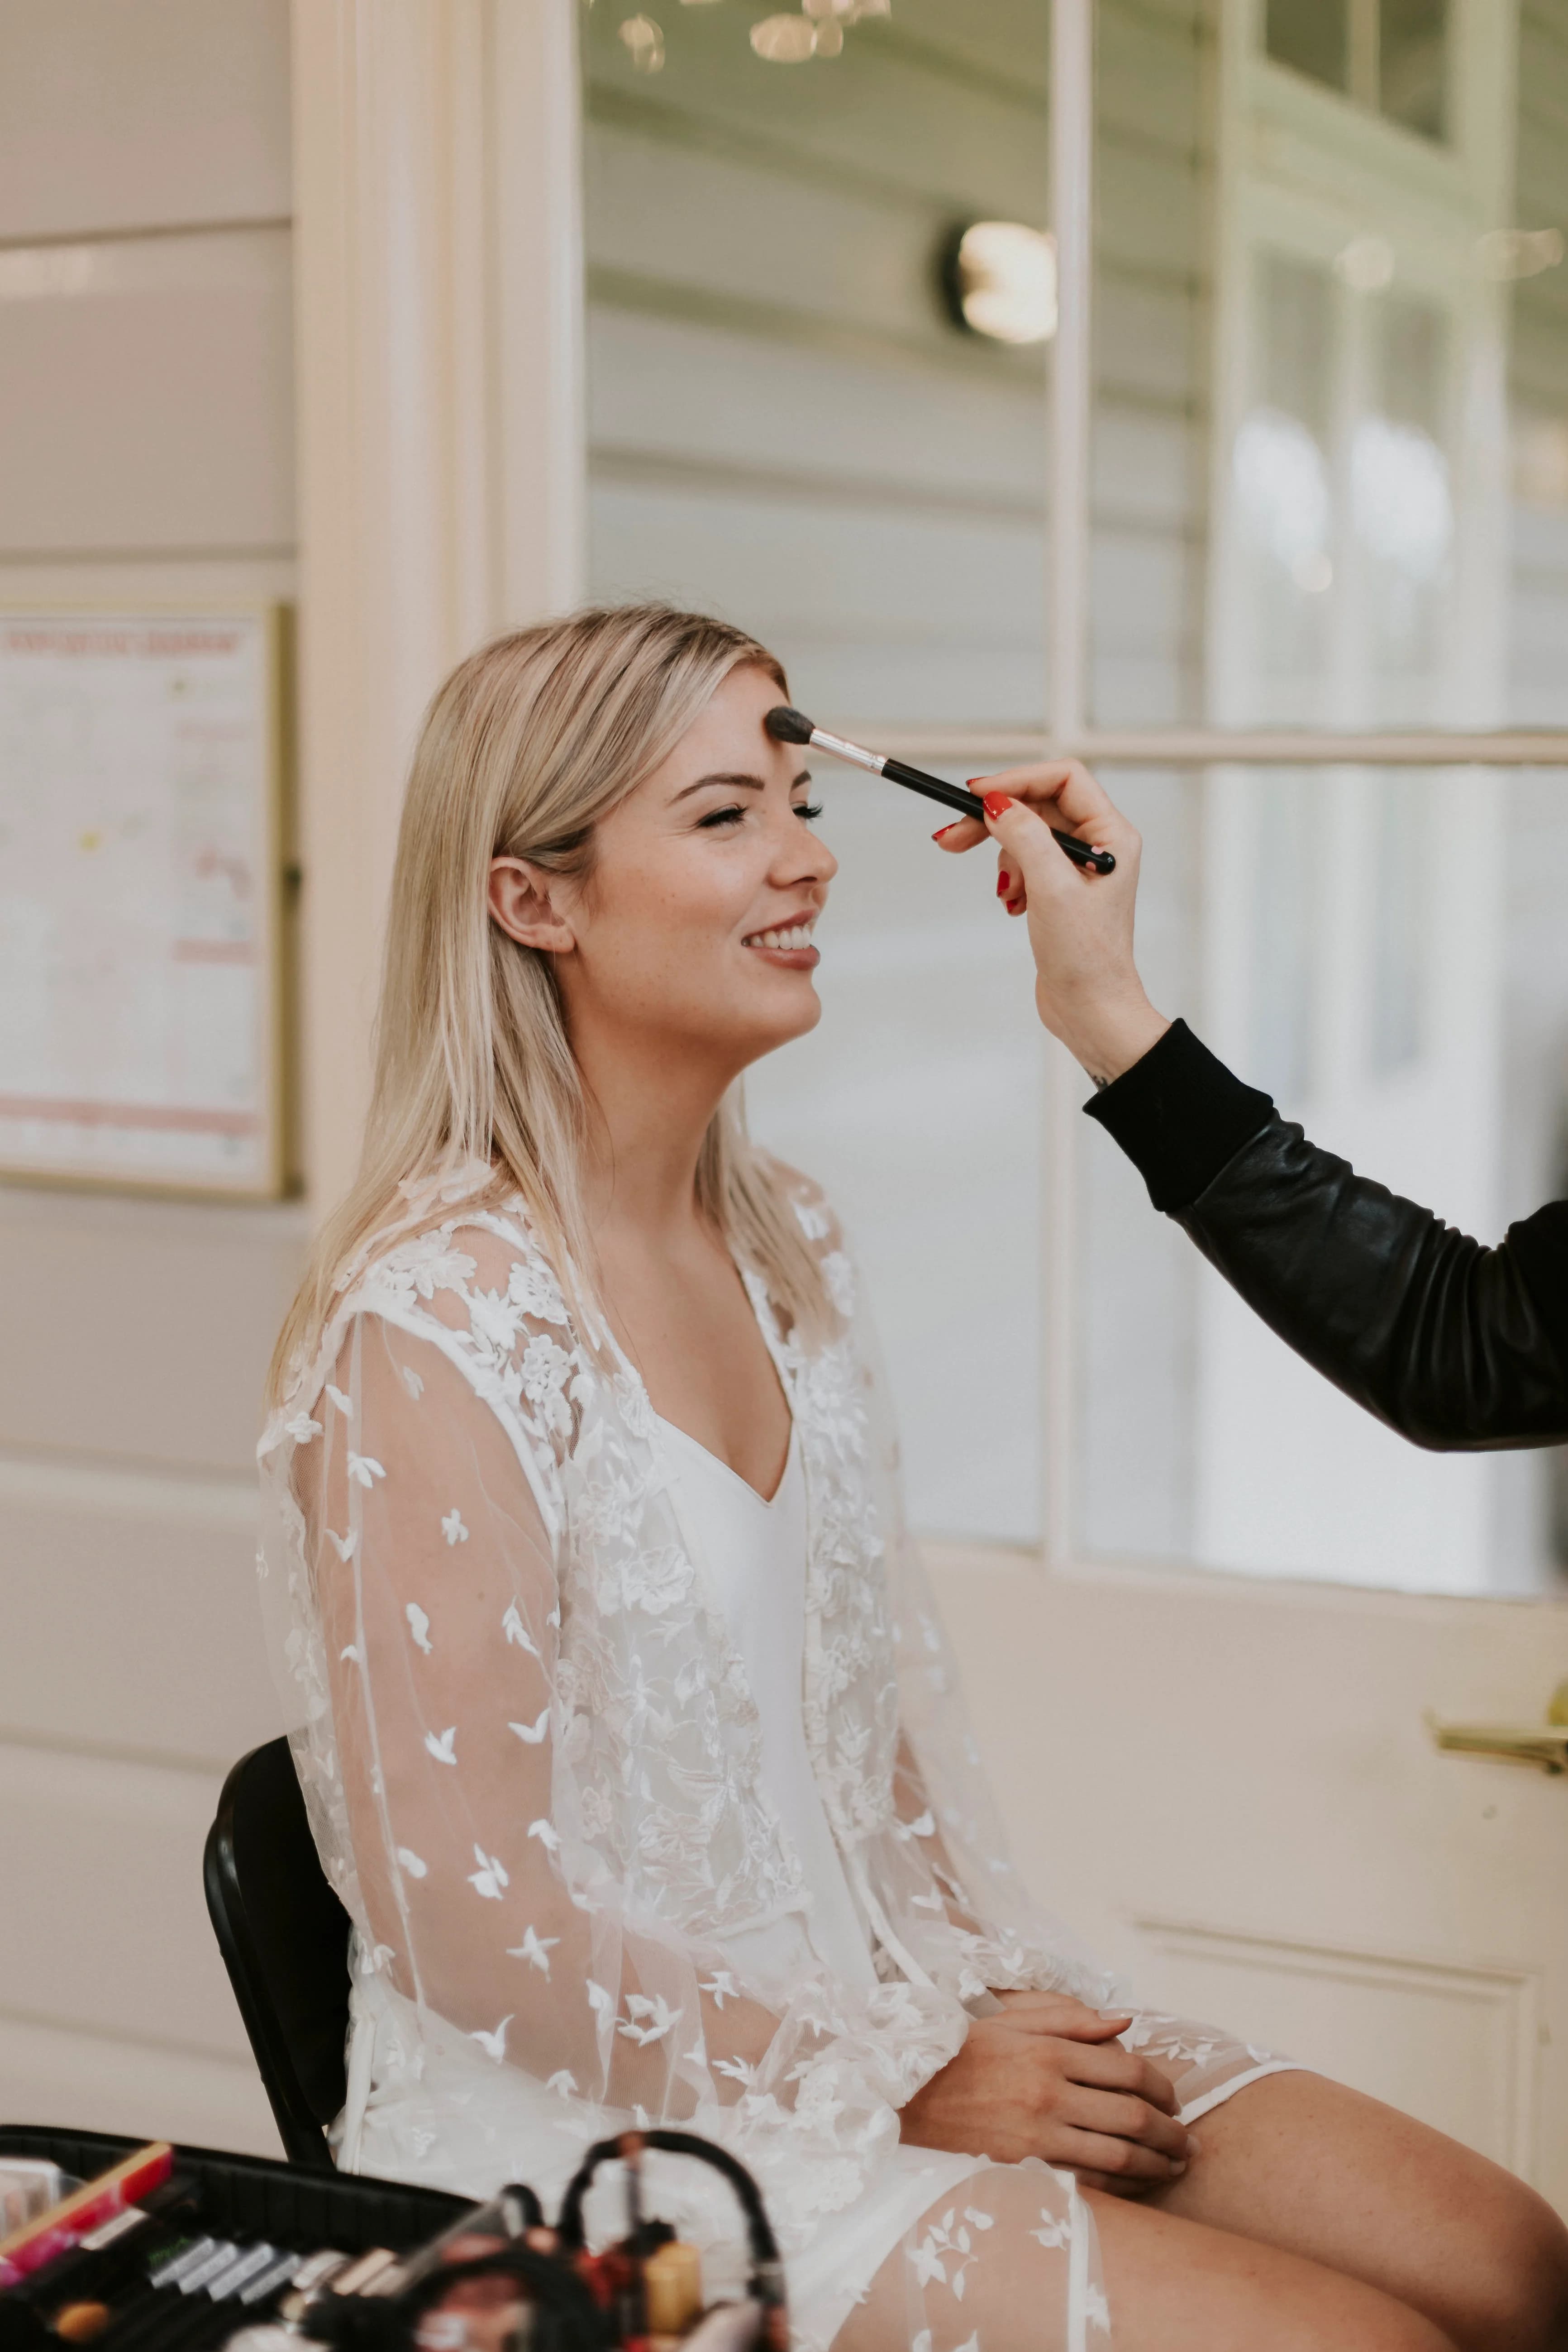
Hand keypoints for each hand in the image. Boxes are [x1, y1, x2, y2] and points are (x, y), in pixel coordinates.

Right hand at [899, 1992, 1192, 2195]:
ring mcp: (1038, 2137)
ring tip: (1173, 2167)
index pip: (1128, 2068)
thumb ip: (1069, 2019)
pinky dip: (1123, 2187)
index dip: (1162, 2086)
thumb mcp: (1009, 2022)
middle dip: (1172, 2133)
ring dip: (1157, 2165)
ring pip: (1120, 2155)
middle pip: (1134, 2116)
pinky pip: (1091, 2183)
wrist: (903, 2098)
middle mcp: (1049, 2093)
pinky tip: (1136, 2186)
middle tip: (1189, 2143)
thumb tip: (1125, 2020)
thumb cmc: (959, 2054)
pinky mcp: (1026, 2171)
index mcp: (1048, 2051)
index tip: (1175, 2099)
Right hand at [933, 762, 1169, 1086]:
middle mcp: (1097, 844)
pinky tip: (1013, 907)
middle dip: (995, 821)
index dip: (1017, 780)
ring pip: (1025, 835)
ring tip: (1007, 895)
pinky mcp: (1059, 889)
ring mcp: (1077, 867)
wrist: (1090, 1009)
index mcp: (1111, 834)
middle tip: (953, 838)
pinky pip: (1023, 863)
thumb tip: (997, 803)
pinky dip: (1009, 880)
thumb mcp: (1052, 890)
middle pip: (1036, 805)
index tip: (977, 796)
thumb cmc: (1086, 957)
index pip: (1063, 778)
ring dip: (1004, 859)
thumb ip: (1025, 838)